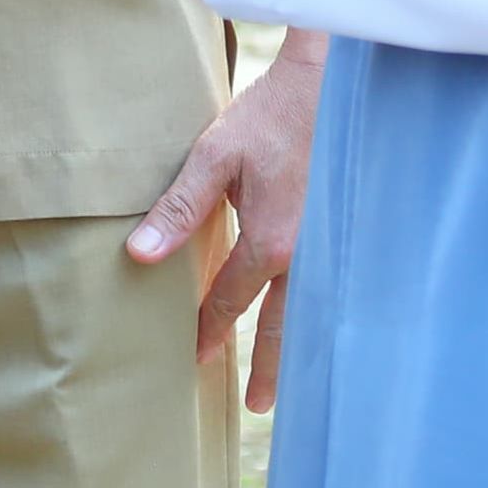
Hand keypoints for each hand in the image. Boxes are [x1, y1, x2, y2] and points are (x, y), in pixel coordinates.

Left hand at [131, 29, 325, 411]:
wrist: (334, 82)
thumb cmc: (271, 115)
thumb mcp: (213, 155)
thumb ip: (178, 208)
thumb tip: (137, 255)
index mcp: (270, 242)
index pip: (231, 301)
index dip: (209, 329)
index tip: (194, 358)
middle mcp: (307, 255)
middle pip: (283, 324)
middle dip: (268, 364)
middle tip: (258, 405)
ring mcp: (334, 246)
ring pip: (314, 311)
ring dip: (300, 344)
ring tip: (292, 380)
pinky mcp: (349, 230)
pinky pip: (335, 286)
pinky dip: (325, 312)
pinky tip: (324, 323)